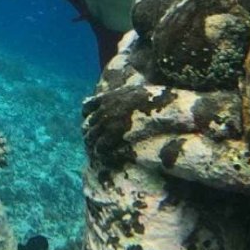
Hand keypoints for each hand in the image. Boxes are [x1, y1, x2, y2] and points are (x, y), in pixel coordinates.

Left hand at [82, 84, 198, 162]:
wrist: (162, 108)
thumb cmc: (153, 100)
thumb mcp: (135, 92)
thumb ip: (123, 95)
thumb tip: (122, 98)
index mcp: (107, 98)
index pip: (87, 107)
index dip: (88, 115)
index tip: (91, 121)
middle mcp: (104, 109)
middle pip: (88, 124)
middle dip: (91, 133)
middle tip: (95, 141)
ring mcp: (106, 122)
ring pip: (91, 137)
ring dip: (94, 144)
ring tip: (99, 152)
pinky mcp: (112, 136)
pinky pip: (100, 146)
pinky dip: (101, 152)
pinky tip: (106, 157)